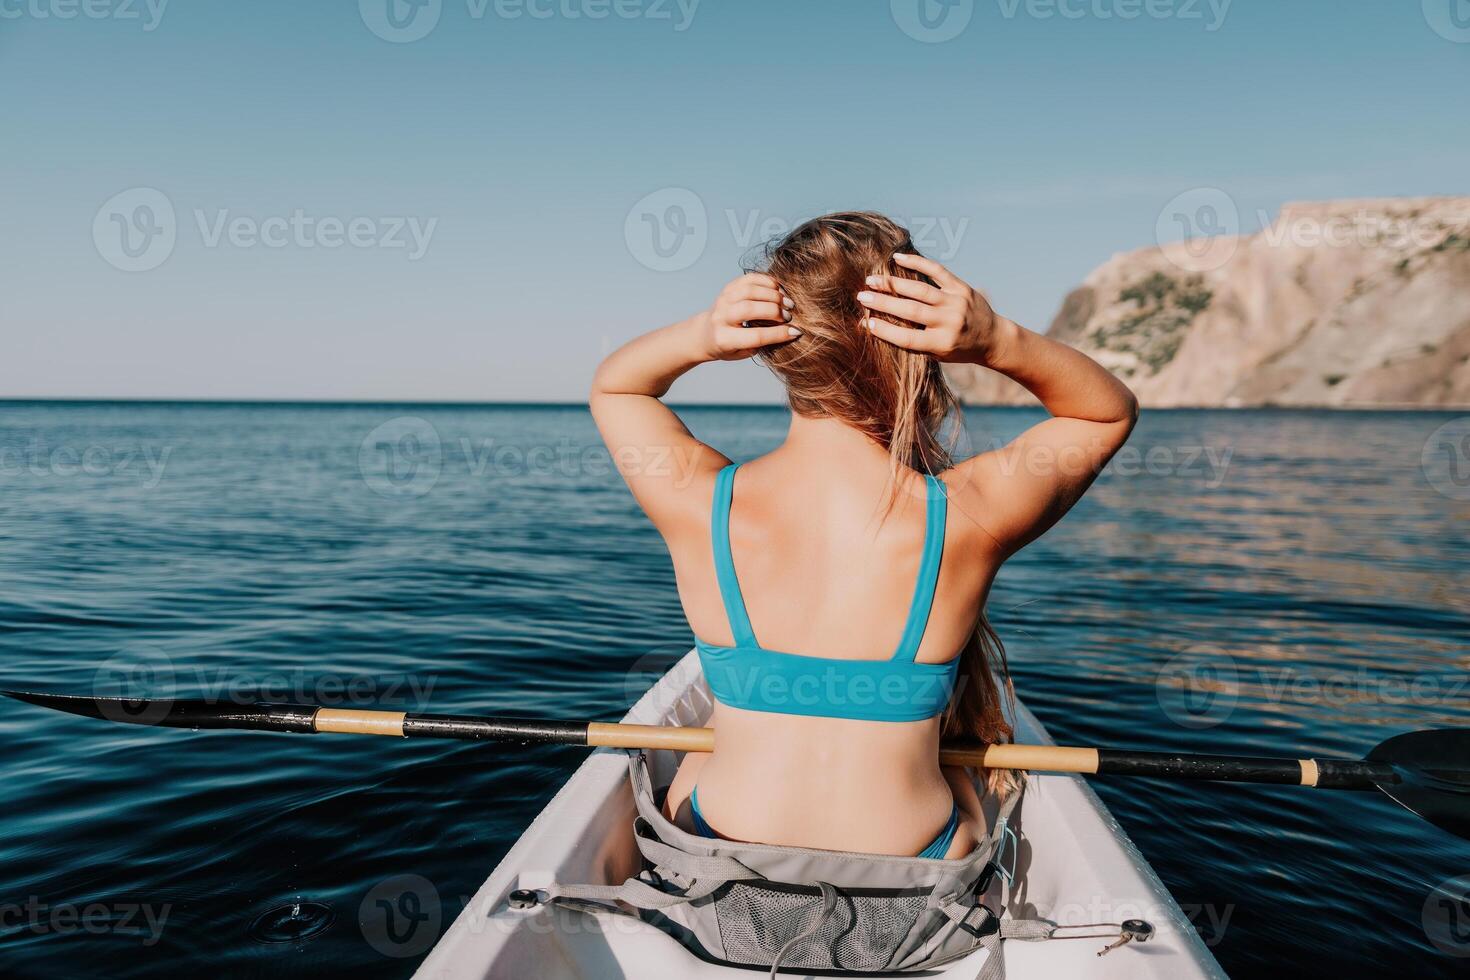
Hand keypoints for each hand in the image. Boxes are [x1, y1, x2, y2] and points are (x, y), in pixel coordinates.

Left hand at [697, 273, 799, 361]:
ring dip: (773, 295)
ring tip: (787, 302)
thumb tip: (789, 330)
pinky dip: (767, 281)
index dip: (778, 334)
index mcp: (724, 339)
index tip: (796, 332)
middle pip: (750, 309)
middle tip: (789, 316)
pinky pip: (750, 279)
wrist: (705, 333)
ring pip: (750, 291)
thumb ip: (762, 343)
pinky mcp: (729, 287)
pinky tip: (779, 290)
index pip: (755, 336)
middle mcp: (721, 317)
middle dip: (775, 311)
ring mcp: (723, 299)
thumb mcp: (743, 353)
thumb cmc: (728, 347)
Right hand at [856, 253, 1008, 364]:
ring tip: (872, 280)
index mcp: (942, 343)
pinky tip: (898, 259)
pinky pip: (937, 271)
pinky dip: (917, 263)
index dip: (885, 331)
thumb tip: (875, 327)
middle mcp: (949, 322)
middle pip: (910, 311)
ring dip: (894, 284)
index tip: (866, 322)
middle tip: (861, 296)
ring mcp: (956, 303)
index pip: (907, 338)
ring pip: (920, 290)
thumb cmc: (957, 349)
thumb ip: (911, 342)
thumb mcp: (936, 353)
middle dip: (883, 303)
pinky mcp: (962, 287)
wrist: (992, 338)